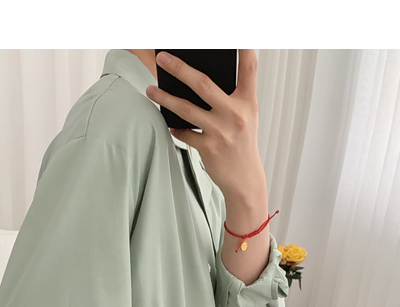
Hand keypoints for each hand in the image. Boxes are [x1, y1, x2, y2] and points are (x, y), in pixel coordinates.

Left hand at [145, 49, 265, 202]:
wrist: (245, 179)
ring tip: (150, 90)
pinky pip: (184, 132)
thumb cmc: (242, 143)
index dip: (243, 48)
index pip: (249, 67)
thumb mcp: (246, 117)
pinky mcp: (209, 148)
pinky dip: (174, 127)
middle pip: (203, 83)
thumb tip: (197, 81)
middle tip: (161, 57)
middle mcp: (236, 114)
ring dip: (165, 98)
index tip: (235, 34)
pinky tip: (168, 122)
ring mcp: (222, 131)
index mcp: (248, 102)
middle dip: (179, 68)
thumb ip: (230, 98)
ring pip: (186, 108)